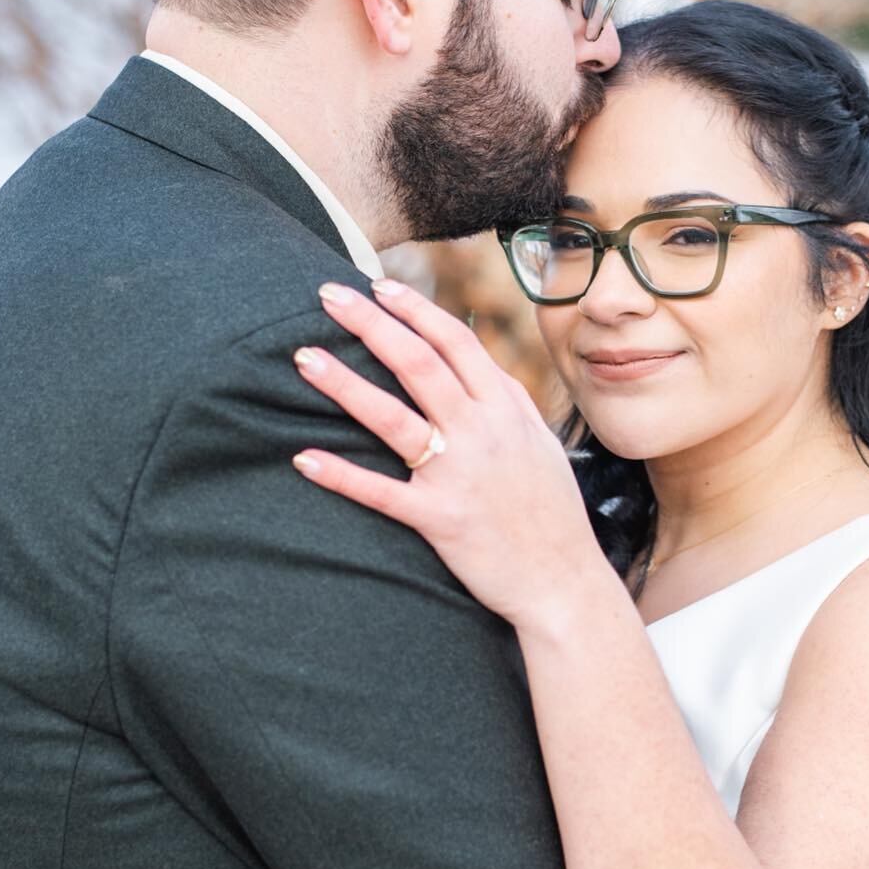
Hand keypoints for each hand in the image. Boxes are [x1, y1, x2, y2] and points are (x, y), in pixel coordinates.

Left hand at [291, 278, 606, 630]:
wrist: (565, 583)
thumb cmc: (552, 514)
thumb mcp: (540, 445)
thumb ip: (508, 401)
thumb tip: (477, 360)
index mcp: (506, 412)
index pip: (456, 343)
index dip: (415, 310)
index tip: (379, 285)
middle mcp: (483, 435)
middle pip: (419, 364)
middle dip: (371, 324)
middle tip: (327, 294)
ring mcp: (460, 476)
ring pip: (394, 418)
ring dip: (345, 385)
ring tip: (303, 357)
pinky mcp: (440, 520)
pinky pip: (382, 493)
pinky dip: (341, 475)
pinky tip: (303, 458)